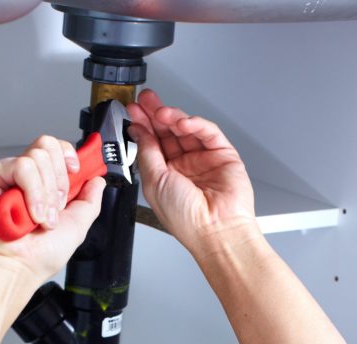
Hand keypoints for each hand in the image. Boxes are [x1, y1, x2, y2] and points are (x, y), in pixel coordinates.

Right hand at [0, 135, 104, 294]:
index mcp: (45, 186)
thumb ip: (90, 201)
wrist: (15, 268)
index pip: (58, 151)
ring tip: (38, 217)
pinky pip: (21, 166)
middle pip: (49, 146)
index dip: (69, 156)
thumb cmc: (37, 257)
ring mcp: (8, 175)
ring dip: (45, 193)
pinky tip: (26, 212)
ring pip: (37, 157)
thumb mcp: (77, 227)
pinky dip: (31, 191)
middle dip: (59, 181)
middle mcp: (27, 179)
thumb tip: (97, 180)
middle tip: (54, 208)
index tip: (76, 172)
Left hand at [127, 89, 257, 258]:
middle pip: (167, 132)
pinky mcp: (223, 154)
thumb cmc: (186, 219)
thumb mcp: (154, 182)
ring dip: (172, 117)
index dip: (142, 126)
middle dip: (155, 114)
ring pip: (186, 129)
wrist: (215, 230)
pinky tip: (182, 122)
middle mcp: (183, 167)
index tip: (133, 111)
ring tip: (161, 112)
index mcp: (164, 176)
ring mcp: (203, 160)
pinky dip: (195, 124)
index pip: (152, 144)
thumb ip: (147, 152)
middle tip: (145, 100)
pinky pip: (208, 132)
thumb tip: (138, 130)